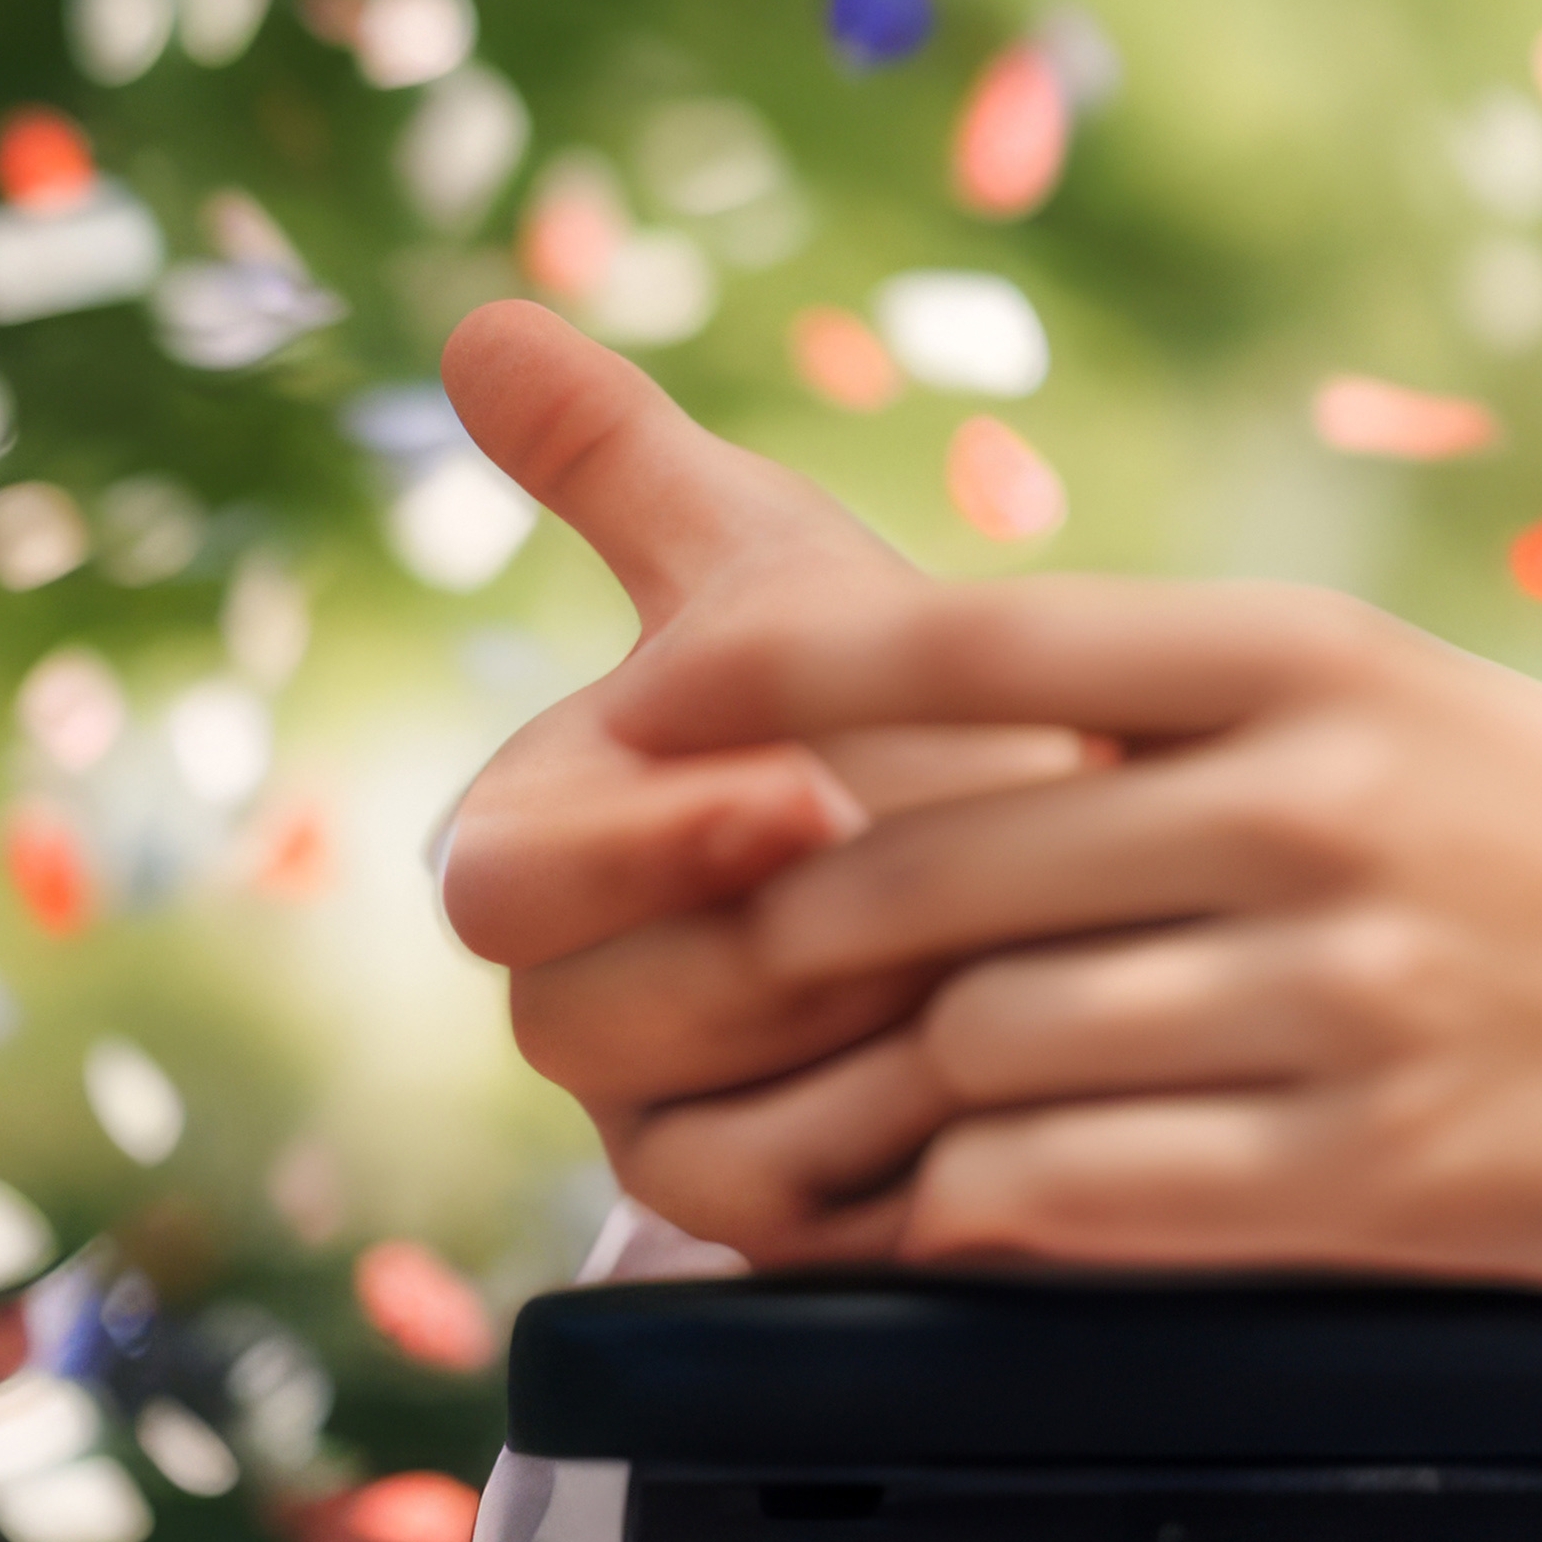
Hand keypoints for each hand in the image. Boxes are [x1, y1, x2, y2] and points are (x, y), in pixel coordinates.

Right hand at [424, 298, 1091, 1261]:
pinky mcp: (764, 1224)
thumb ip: (617, 461)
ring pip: (691, 1137)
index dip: (651, 843)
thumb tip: (482, 317)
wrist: (1060, 848)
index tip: (802, 791)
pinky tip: (1010, 1072)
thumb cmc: (892, 687)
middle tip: (948, 890)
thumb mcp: (767, 567)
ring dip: (860, 1041)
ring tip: (1008, 960)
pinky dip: (898, 1154)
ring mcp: (656, 1125)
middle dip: (785, 949)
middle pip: (597, 1023)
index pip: (510, 885)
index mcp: (540, 849)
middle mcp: (573, 1002)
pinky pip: (784, 1222)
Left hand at [600, 573, 1541, 1406]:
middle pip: (925, 862)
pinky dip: (985, 1209)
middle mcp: (1316, 804)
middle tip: (740, 975)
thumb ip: (1200, 713)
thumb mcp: (1423, 711)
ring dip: (900, 1089)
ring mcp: (1343, 993)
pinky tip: (977, 1207)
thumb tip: (936, 714)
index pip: (970, 639)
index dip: (770, 677)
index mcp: (1320, 659)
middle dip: (794, 932)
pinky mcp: (1369, 1171)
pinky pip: (1072, 1193)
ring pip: (979, 1039)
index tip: (649, 707)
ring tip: (878, 1111)